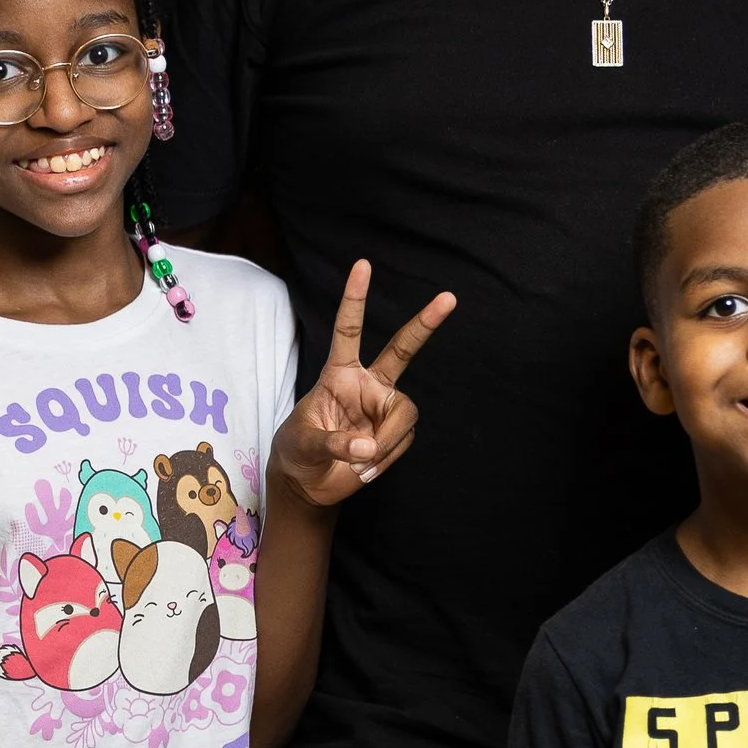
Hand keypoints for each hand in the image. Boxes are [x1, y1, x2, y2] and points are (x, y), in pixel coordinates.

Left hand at [269, 258, 453, 509]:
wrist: (308, 482)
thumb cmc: (298, 452)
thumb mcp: (303, 444)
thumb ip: (333, 443)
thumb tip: (367, 449)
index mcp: (338, 373)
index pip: (348, 330)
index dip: (355, 299)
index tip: (363, 265)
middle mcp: (367, 385)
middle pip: (402, 350)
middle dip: (425, 324)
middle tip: (449, 298)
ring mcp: (383, 409)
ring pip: (406, 414)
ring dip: (386, 443)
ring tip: (360, 463)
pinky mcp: (394, 434)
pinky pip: (402, 442)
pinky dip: (385, 460)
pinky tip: (365, 469)